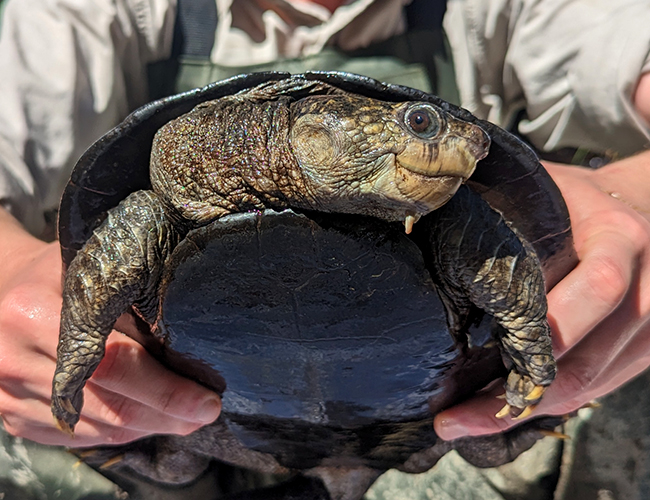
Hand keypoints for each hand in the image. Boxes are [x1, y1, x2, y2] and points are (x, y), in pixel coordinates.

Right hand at [0, 209, 220, 446]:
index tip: (207, 401)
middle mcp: (14, 359)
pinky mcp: (11, 415)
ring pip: (96, 428)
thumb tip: (192, 332)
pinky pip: (77, 438)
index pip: (114, 365)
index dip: (166, 390)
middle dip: (167, 415)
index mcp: (35, 314)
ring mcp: (7, 394)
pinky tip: (146, 420)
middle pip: (109, 405)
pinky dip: (118, 432)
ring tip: (186, 417)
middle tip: (206, 412)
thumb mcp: (88, 266)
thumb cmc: (52, 270)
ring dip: (148, 427)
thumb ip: (127, 294)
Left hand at [434, 152, 649, 438]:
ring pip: (588, 385)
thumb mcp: (555, 191)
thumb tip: (435, 222)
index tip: (480, 354)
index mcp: (620, 241)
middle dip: (515, 397)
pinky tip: (508, 406)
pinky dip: (550, 401)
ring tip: (468, 421)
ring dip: (527, 409)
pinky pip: (596, 386)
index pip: (594, 290)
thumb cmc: (584, 200)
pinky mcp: (645, 351)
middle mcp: (647, 289)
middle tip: (455, 418)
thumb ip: (516, 215)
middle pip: (583, 362)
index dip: (539, 333)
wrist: (645, 210)